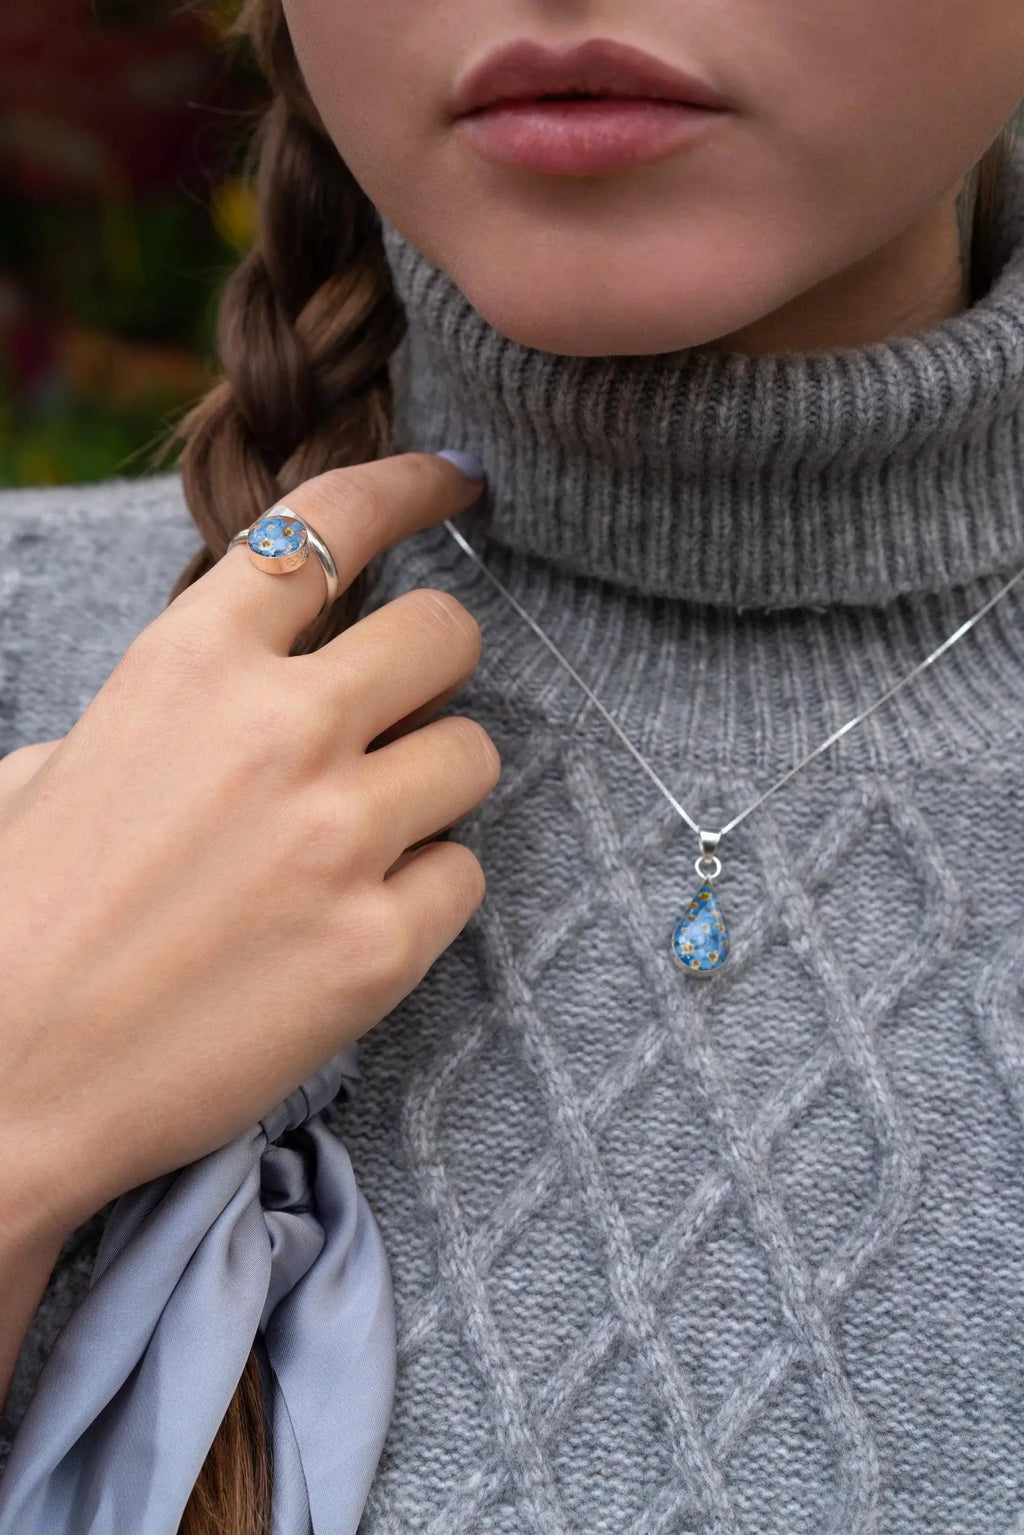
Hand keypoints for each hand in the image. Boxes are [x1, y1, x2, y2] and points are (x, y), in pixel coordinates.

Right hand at [0, 454, 496, 1240]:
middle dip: (436, 665)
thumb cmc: (16, 922)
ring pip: (475, 755)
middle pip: (446, 634)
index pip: (329, 522)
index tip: (460, 482)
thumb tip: (237, 693)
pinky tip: (359, 919)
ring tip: (363, 835)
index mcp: (187, 665)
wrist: (3, 1087)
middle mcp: (279, 731)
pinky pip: (465, 875)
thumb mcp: (57, 767)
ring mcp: (338, 838)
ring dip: (433, 784)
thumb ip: (170, 707)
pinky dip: (429, 889)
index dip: (412, 485)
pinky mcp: (378, 946)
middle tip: (403, 709)